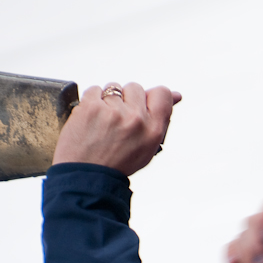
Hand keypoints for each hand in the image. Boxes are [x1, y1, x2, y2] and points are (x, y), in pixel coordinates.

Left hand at [53, 82, 181, 175]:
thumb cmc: (116, 163)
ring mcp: (113, 112)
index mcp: (153, 130)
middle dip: (127, 100)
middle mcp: (136, 120)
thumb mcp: (147, 147)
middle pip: (136, 87)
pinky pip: (94, 89)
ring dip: (108, 100)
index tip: (143, 104)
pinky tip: (92, 119)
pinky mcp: (91, 106)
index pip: (162, 93)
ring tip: (104, 122)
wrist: (87, 176)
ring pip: (114, 87)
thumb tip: (175, 95)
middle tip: (119, 121)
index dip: (151, 96)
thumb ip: (160, 119)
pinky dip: (92, 101)